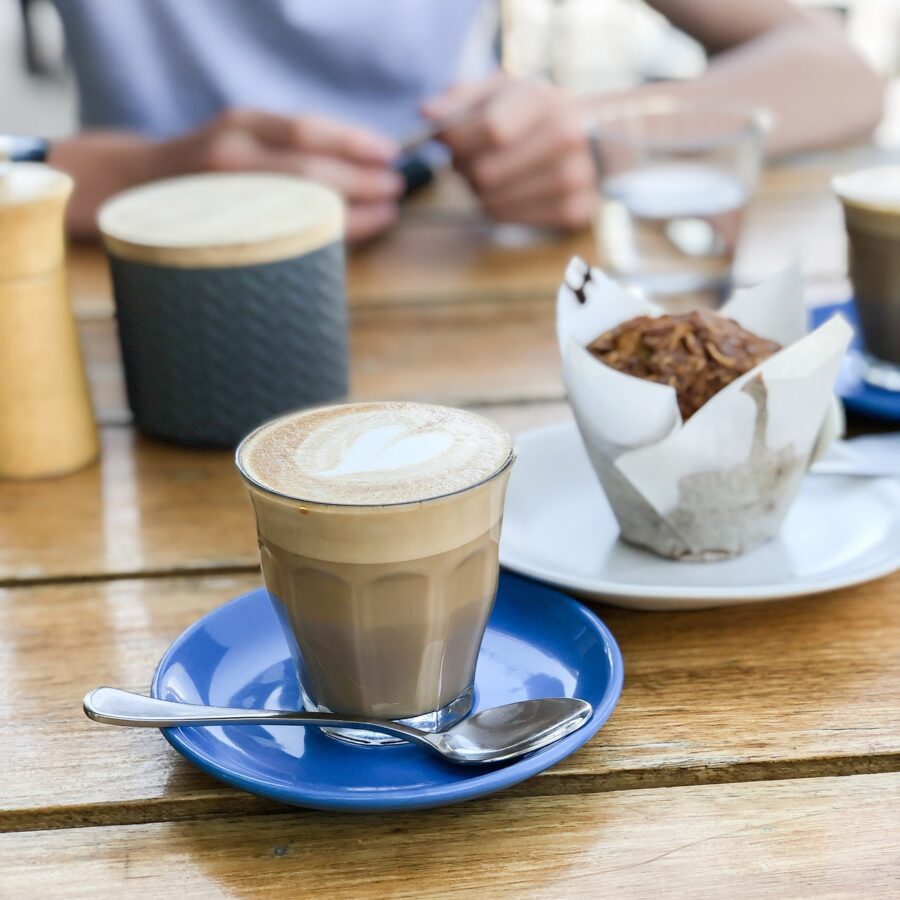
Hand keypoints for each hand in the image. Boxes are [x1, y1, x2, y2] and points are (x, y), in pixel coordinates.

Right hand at [51, 110, 402, 243]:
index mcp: (240, 128)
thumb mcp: (241, 136)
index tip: (389, 153)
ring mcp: (228, 203)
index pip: (307, 132)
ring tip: (387, 212)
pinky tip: (350, 235)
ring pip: (303, 210)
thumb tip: (360, 161)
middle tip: (397, 187)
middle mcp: (231, 161)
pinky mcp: (226, 238)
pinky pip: (288, 240)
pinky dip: (325, 237)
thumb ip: (288, 146)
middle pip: (311, 174)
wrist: (138, 189)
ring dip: (354, 213)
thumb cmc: (207, 165)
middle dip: (363, 182)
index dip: (354, 142)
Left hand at [423, 76, 595, 229]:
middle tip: (469, 161)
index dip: (458, 140)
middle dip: (465, 170)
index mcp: (545, 98)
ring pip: (492, 202)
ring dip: (478, 192)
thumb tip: (427, 114)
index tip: (448, 141)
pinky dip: (498, 208)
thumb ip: (460, 99)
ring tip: (491, 174)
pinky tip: (508, 191)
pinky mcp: (575, 210)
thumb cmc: (533, 112)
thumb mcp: (500, 90)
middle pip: (485, 172)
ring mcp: (575, 177)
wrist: (592, 137)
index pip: (490, 129)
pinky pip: (509, 220)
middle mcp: (566, 137)